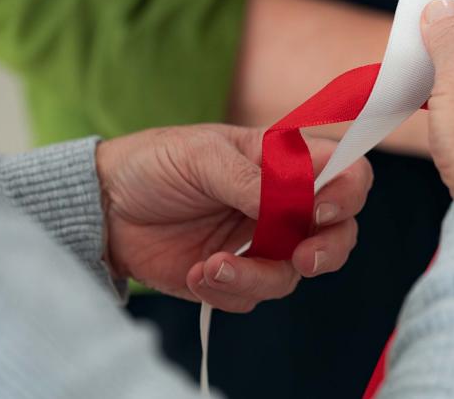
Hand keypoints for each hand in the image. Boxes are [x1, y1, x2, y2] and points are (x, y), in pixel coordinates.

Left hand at [95, 124, 371, 311]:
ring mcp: (260, 243)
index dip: (347, 193)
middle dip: (327, 250)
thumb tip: (291, 205)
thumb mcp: (203, 157)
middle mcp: (282, 205)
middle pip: (337, 233)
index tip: (320, 209)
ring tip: (213, 267)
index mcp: (284, 162)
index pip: (344, 173)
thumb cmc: (156, 163)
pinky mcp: (234, 277)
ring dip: (257, 277)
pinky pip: (252, 296)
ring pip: (293, 274)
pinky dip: (227, 290)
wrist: (106, 207)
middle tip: (300, 259)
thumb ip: (251, 179)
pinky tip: (196, 273)